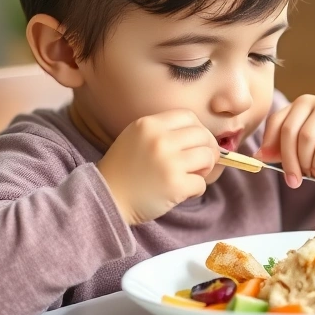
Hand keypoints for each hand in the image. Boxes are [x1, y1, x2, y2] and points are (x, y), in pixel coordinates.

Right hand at [97, 110, 218, 224]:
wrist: (106, 198)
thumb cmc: (123, 171)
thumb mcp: (136, 137)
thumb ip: (163, 131)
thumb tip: (201, 136)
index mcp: (149, 124)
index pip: (189, 116)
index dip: (198, 130)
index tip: (196, 143)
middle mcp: (159, 140)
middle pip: (203, 135)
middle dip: (208, 149)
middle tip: (200, 163)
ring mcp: (168, 162)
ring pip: (207, 157)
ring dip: (204, 169)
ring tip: (190, 176)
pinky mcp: (175, 186)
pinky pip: (201, 183)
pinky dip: (195, 190)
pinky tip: (181, 192)